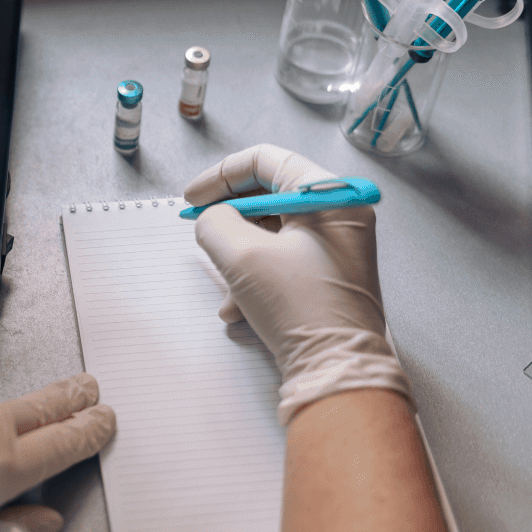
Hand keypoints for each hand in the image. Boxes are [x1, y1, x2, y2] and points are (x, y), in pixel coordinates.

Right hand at [184, 144, 409, 423]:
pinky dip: (255, 281)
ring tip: (226, 290)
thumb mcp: (241, 256)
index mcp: (330, 196)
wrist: (337, 371)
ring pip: (271, 235)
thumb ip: (214, 222)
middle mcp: (340, 216)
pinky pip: (282, 263)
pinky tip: (239, 311)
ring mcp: (337, 249)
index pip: (267, 160)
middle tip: (200, 232)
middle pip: (268, 197)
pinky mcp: (328, 279)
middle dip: (228, 220)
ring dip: (238, 259)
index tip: (192, 199)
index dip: (220, 175)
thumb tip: (212, 220)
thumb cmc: (298, 307)